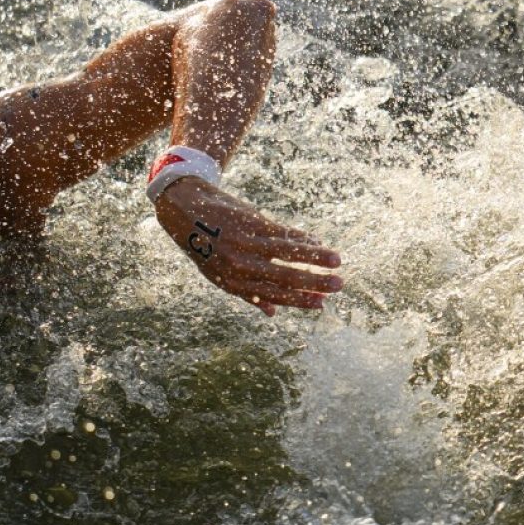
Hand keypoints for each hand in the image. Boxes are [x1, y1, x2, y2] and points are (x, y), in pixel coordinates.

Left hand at [152, 177, 342, 315]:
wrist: (184, 209)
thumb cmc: (204, 245)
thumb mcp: (218, 274)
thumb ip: (246, 293)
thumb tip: (272, 314)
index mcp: (232, 283)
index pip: (273, 295)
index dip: (300, 301)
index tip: (322, 303)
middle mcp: (239, 266)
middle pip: (284, 277)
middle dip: (314, 282)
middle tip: (339, 285)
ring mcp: (245, 243)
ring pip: (288, 253)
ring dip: (315, 257)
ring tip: (336, 261)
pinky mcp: (249, 222)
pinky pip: (281, 233)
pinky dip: (301, 238)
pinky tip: (316, 242)